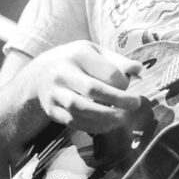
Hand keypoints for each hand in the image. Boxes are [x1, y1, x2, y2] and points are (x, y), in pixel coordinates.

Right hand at [25, 41, 143, 132]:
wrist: (40, 73)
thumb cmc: (77, 61)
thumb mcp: (95, 52)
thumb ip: (117, 61)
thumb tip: (138, 69)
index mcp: (78, 54)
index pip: (108, 72)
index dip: (123, 83)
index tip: (129, 86)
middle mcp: (63, 73)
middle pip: (93, 90)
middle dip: (118, 100)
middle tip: (135, 105)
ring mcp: (55, 93)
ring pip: (81, 109)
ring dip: (105, 117)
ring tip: (122, 118)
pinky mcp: (51, 110)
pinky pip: (73, 122)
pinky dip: (93, 126)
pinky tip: (107, 125)